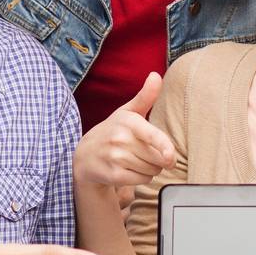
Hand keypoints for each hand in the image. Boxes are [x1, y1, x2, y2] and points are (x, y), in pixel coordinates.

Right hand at [73, 72, 177, 189]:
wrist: (85, 155)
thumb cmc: (113, 131)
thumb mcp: (127, 112)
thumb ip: (145, 96)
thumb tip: (156, 75)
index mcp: (128, 122)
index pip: (152, 136)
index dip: (165, 147)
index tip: (170, 156)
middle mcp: (120, 139)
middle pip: (158, 157)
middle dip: (160, 158)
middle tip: (149, 153)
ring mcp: (115, 158)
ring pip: (151, 169)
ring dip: (151, 168)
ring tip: (138, 161)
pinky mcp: (112, 175)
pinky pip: (141, 180)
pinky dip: (142, 178)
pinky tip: (132, 170)